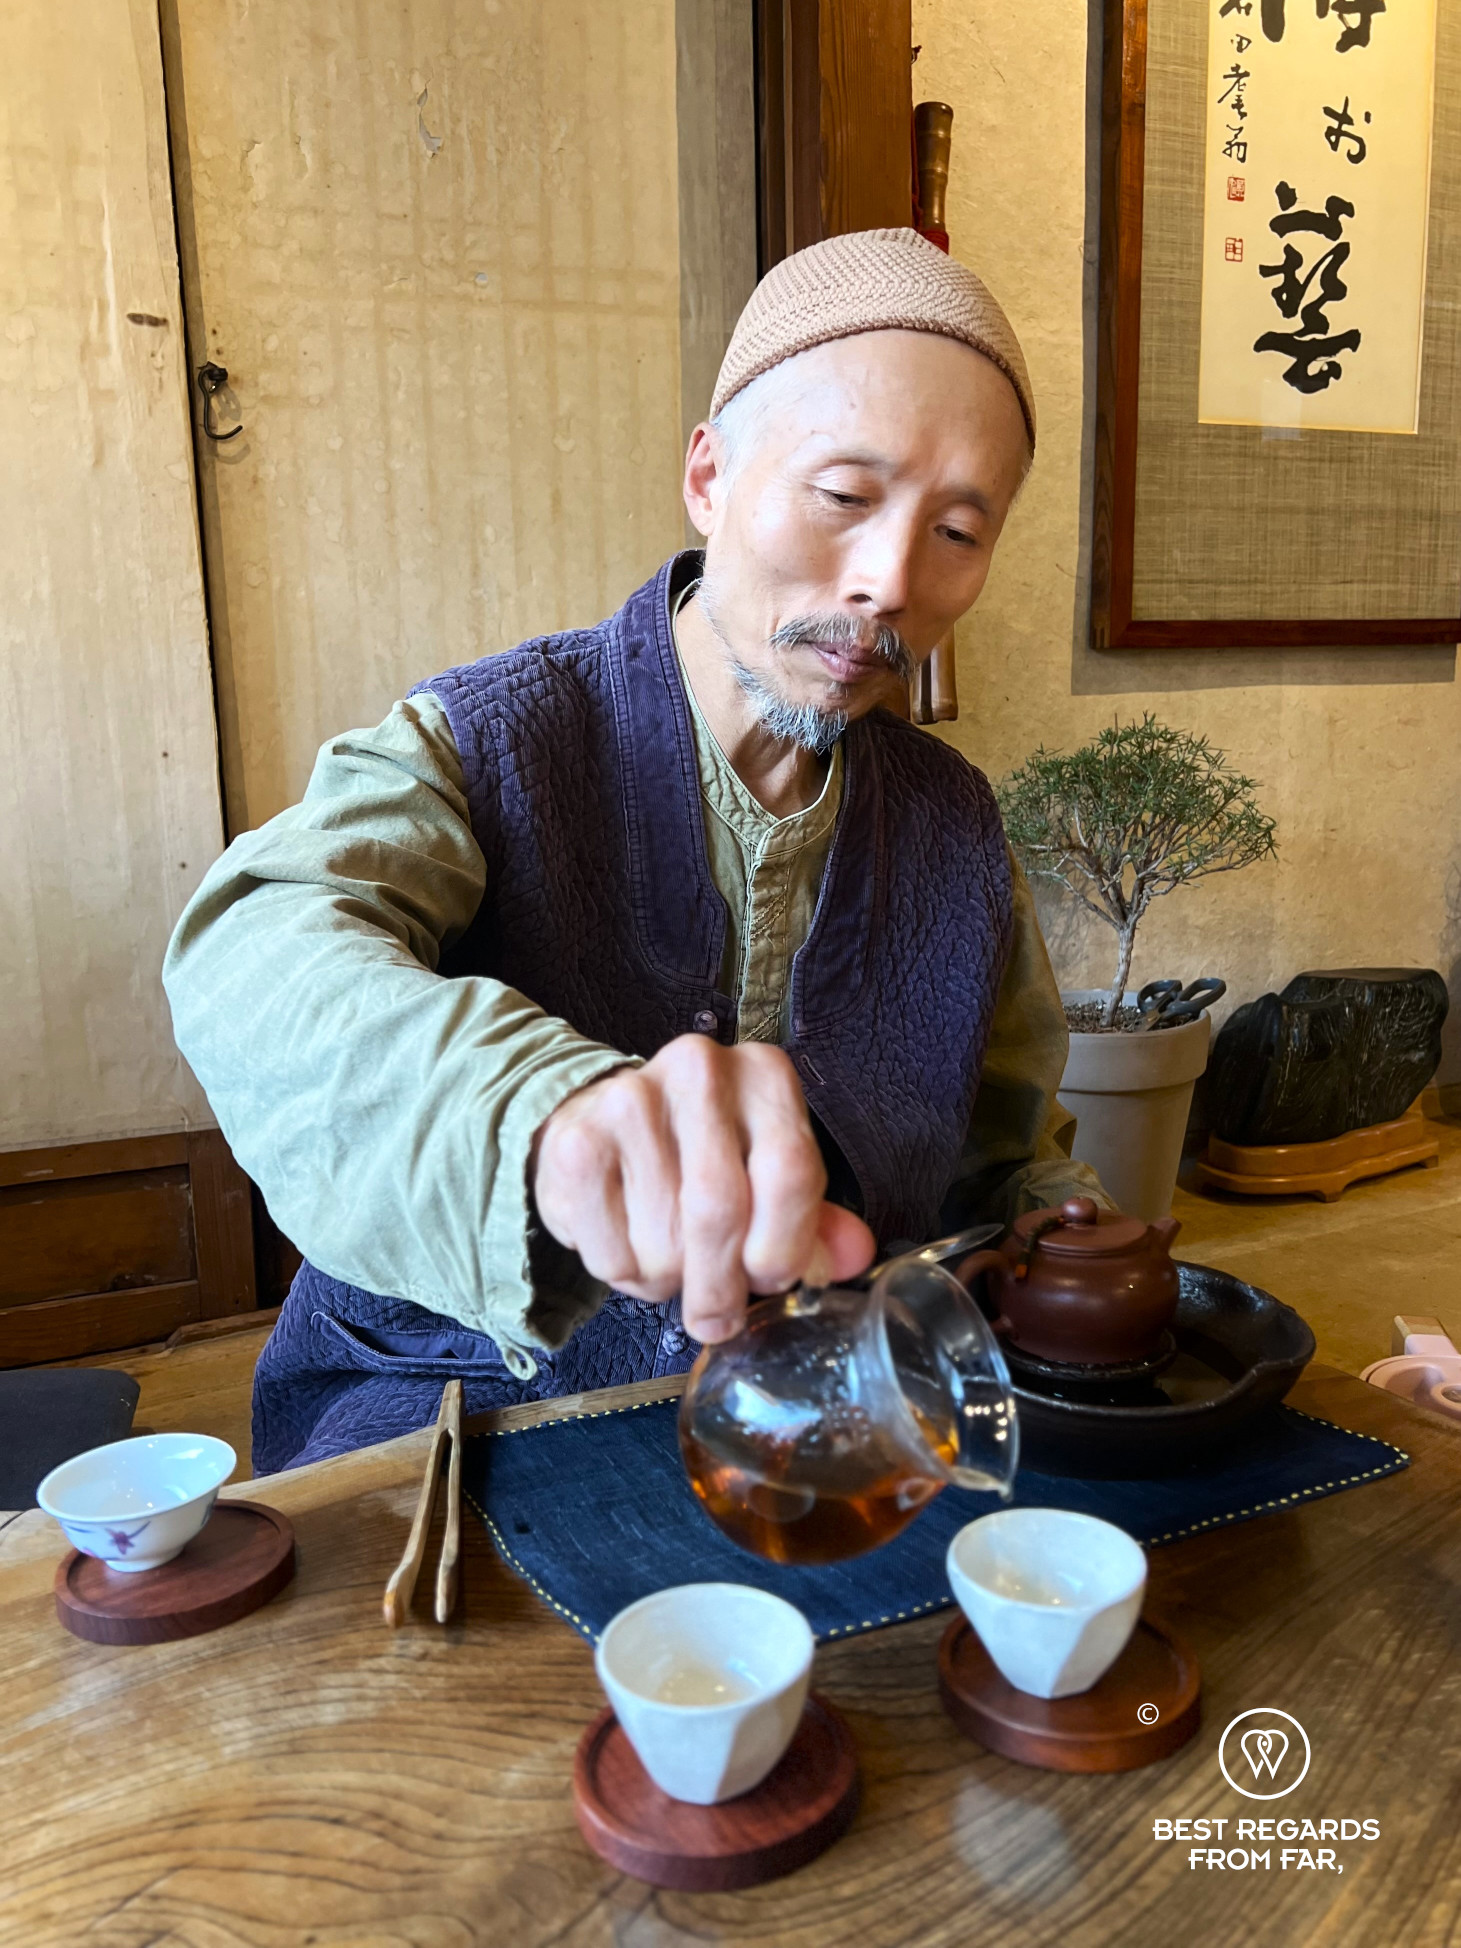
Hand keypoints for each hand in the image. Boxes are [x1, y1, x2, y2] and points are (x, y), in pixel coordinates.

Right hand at [531, 1036, 875, 1342]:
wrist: (599, 1119)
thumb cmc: (699, 1154)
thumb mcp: (765, 1172)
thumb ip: (813, 1218)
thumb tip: (851, 1257)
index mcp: (762, 1074)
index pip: (790, 1172)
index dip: (785, 1246)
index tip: (771, 1280)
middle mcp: (698, 1071)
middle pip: (720, 1209)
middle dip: (722, 1284)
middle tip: (718, 1316)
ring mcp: (629, 1100)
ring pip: (664, 1242)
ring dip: (671, 1280)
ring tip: (670, 1261)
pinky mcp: (575, 1142)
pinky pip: (611, 1253)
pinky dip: (626, 1277)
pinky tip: (630, 1246)